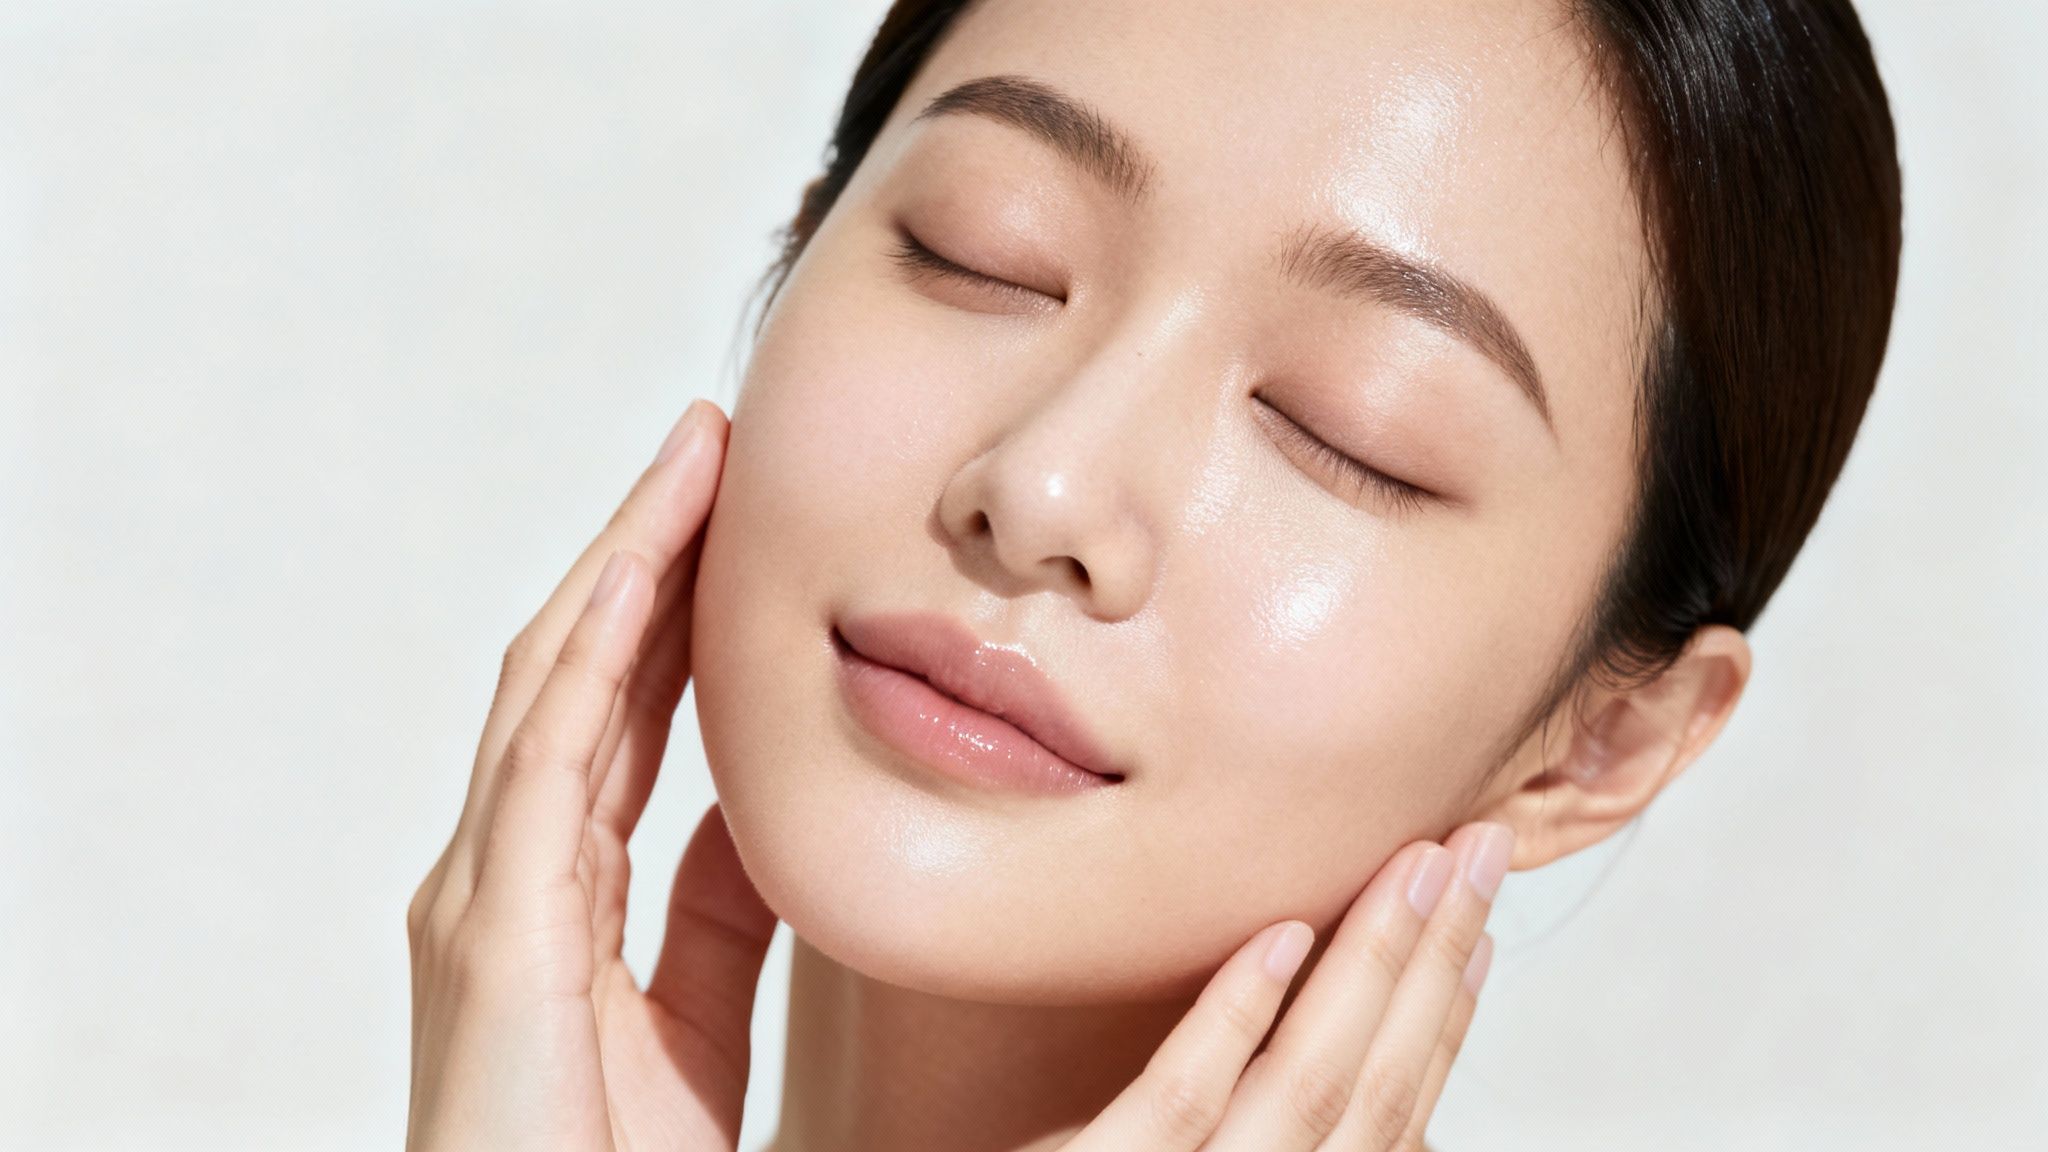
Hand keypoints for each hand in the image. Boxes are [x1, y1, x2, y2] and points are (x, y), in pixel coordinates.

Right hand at [404, 398, 780, 1151]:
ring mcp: (487, 897)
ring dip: (623, 564)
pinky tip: (642, 571)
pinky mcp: (494, 938)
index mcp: (553, 894)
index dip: (667, 608)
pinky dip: (591, 656)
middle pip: (576, 669)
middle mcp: (503, 874)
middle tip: (712, 443)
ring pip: (554, 685)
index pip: (614, 711)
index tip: (729, 518)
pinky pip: (550, 764)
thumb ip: (711, 919)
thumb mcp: (692, 1018)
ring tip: (692, 462)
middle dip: (643, 551)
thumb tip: (751, 821)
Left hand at [1061, 822, 1510, 1151]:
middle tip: (1479, 852)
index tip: (1479, 924)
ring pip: (1305, 1094)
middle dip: (1434, 967)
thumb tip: (1313, 1019)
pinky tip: (1277, 937)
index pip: (1391, 1119)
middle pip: (1372, 1095)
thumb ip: (1247, 1131)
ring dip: (1370, 972)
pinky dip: (1235, 1019)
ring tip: (1413, 871)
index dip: (1444, 1020)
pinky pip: (1175, 1105)